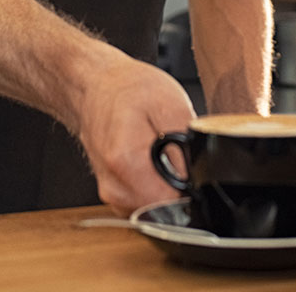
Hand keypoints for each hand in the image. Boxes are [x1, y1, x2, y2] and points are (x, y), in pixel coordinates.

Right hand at [76, 55, 196, 215]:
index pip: (174, 203)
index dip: (190, 187)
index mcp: (126, 163)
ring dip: (166, 186)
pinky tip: (151, 161)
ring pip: (156, 207)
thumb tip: (200, 179)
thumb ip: (187, 145)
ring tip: (160, 153)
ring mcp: (111, 193)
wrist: (95, 87)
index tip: (187, 164)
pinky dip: (154, 186)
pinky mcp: (113, 194)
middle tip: (172, 153)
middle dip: (179, 187)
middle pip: (166, 209)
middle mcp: (114, 186)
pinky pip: (145, 202)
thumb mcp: (170, 104)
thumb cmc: (128, 90)